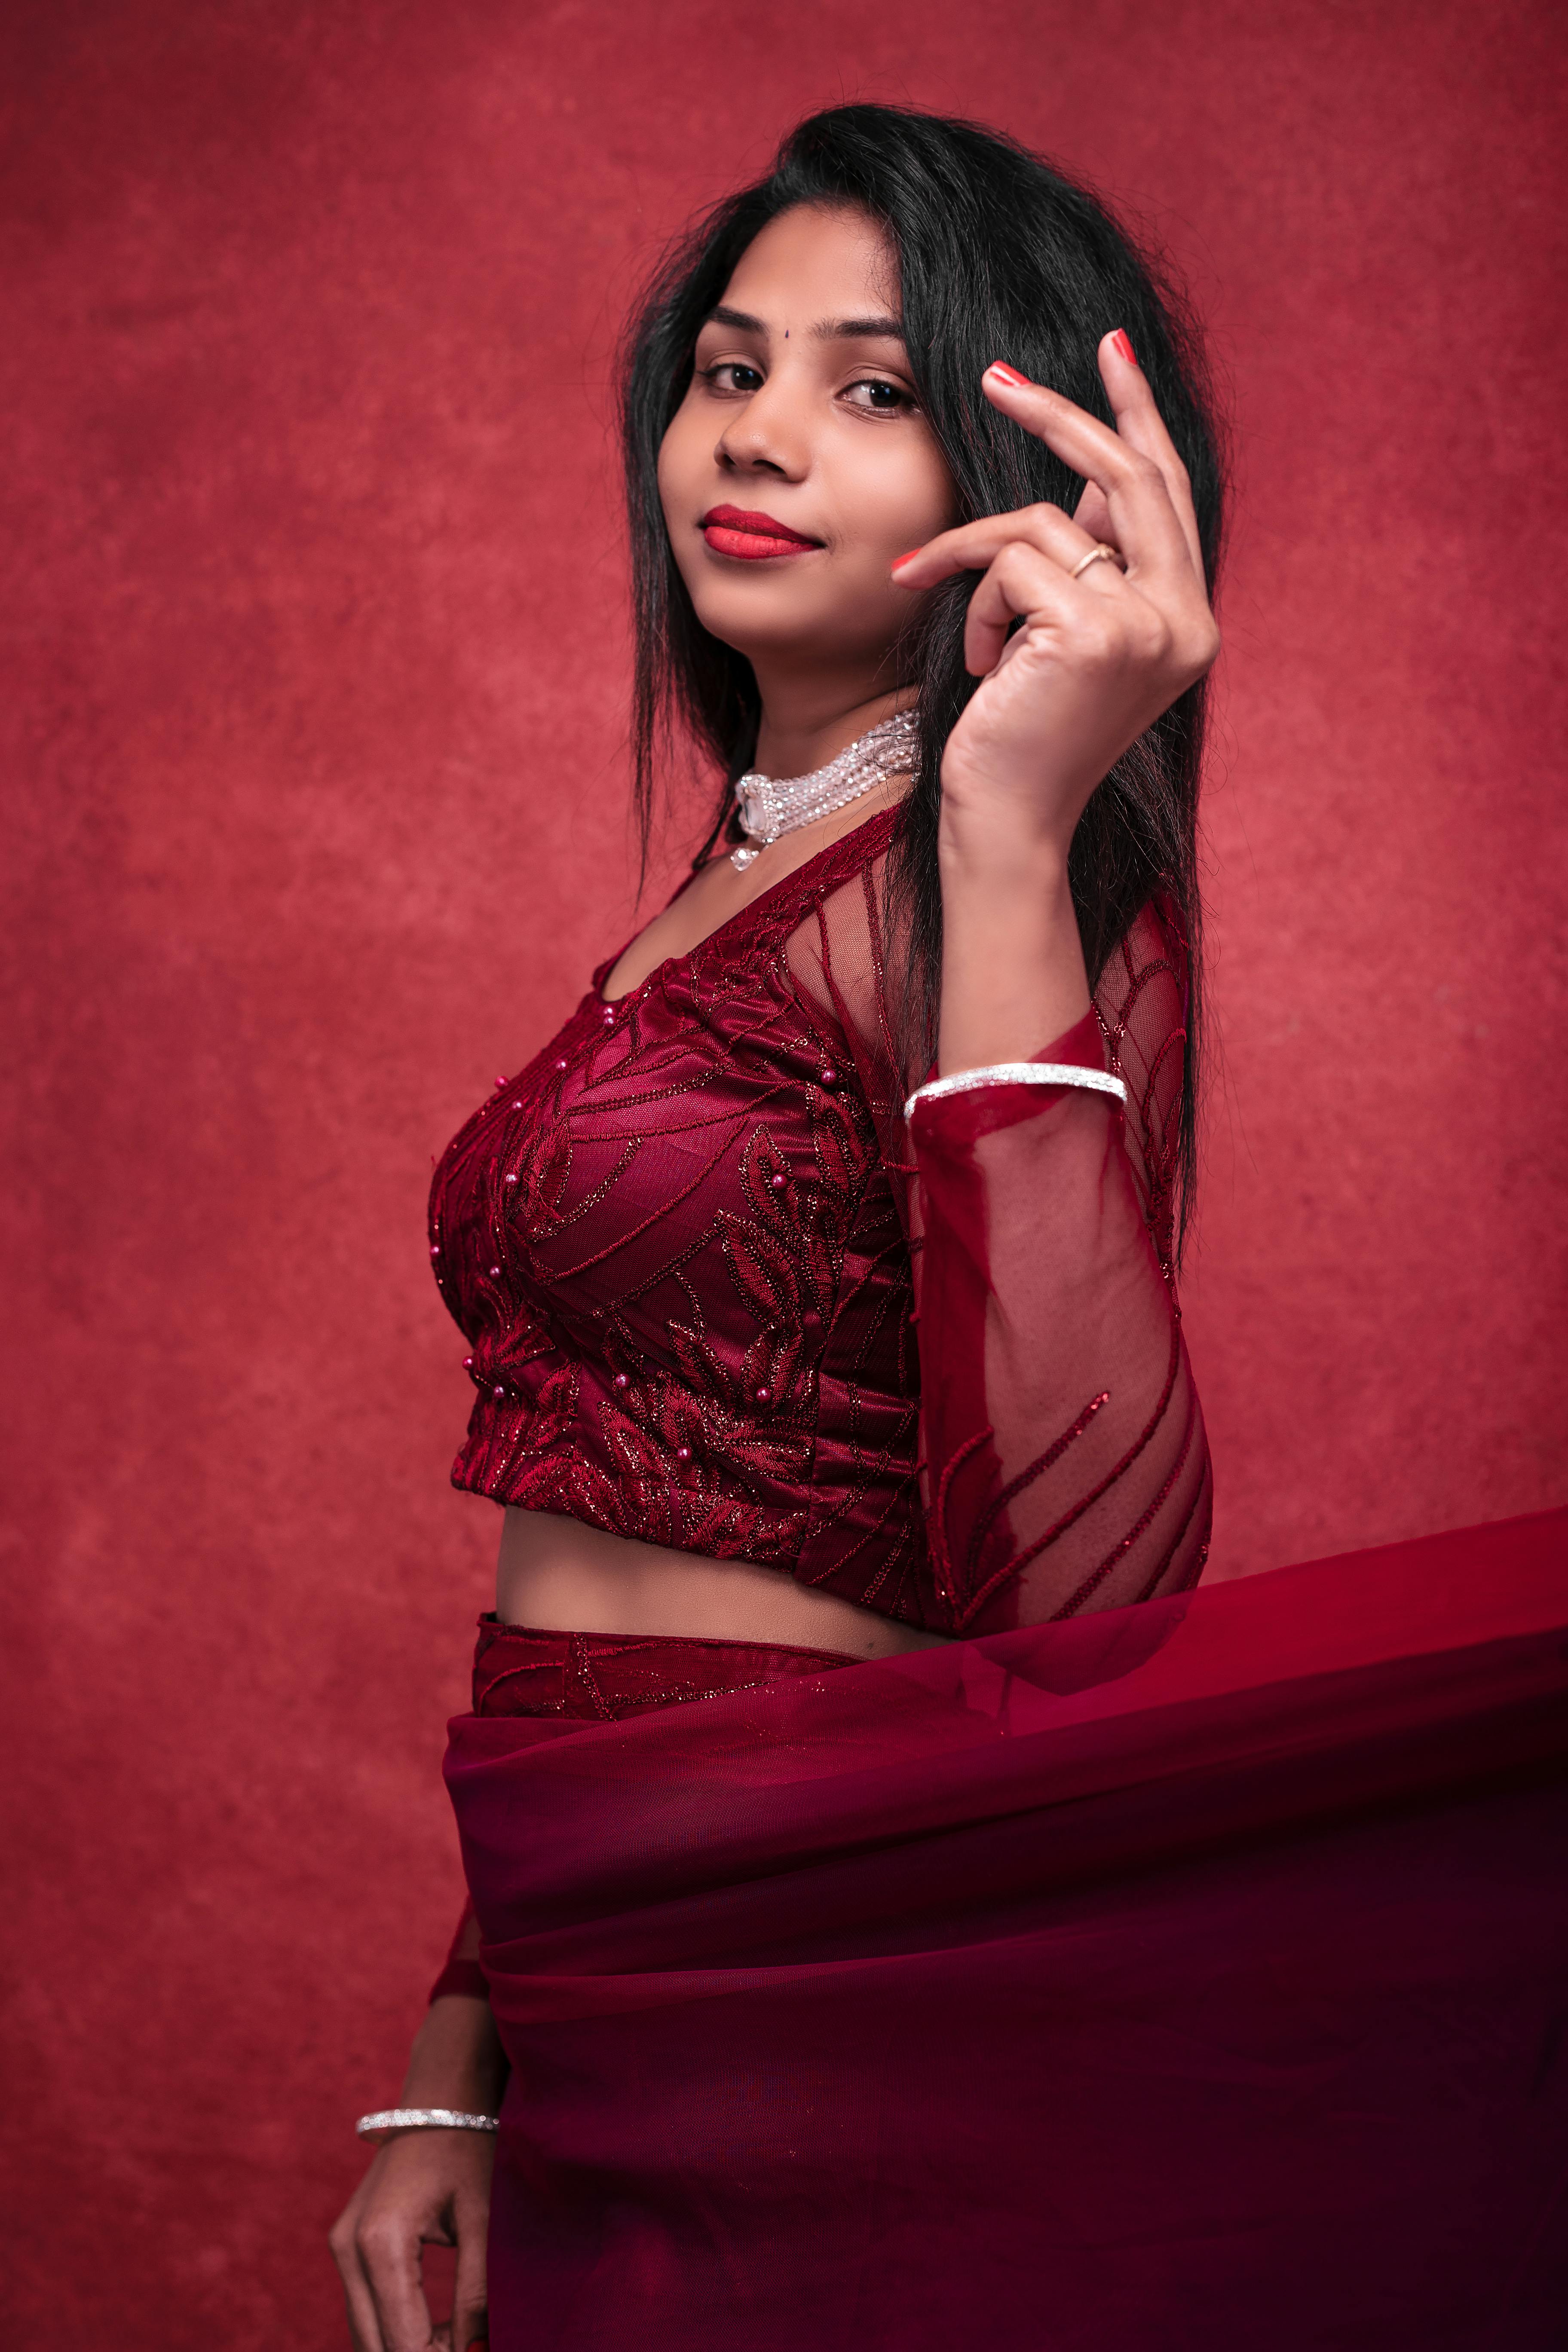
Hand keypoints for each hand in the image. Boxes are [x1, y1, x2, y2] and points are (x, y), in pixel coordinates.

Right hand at [329, 2123, 492, 2350]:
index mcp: (381, 2243)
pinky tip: (438, 2326)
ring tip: (459, 2341)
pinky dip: (395, 2327)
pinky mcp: (345, 2243)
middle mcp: (348, 2248)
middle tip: (468, 2350)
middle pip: (375, 2345)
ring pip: (364, 2333)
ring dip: (407, 2346)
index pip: (403, 2342)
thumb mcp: (482, 2222)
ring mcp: (340, 2245)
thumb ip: (476, 2295)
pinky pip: (364, 2307)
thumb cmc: (468, 2150)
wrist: (441, 2097)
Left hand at [891, 333, 1218, 857]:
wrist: (1009, 825)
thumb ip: (1094, 565)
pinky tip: (981, 672)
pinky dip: (976, 611)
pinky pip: (1011, 566)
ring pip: (1043, 526)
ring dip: (982, 570)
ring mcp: (1145, 626)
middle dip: (1057, 415)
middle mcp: (1183, 620)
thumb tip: (1093, 485)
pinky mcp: (1091, 633)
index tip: (1110, 347)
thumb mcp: (1064, 642)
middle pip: (1127, 475)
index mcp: (1188, 621)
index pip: (1169, 491)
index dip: (1138, 414)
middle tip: (994, 377)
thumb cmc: (1023, 740)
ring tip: (976, 646)